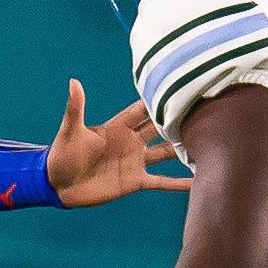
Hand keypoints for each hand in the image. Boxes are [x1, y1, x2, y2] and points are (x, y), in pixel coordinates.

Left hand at [43, 80, 191, 208]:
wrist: (57, 186)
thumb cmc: (61, 155)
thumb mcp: (70, 131)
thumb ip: (76, 108)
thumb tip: (73, 81)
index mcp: (118, 127)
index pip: (143, 109)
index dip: (159, 99)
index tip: (181, 86)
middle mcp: (131, 141)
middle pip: (160, 128)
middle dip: (179, 120)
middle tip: (205, 110)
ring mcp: (135, 161)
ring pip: (166, 152)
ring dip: (184, 149)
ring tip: (210, 141)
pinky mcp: (135, 181)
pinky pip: (161, 181)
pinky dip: (179, 183)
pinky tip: (198, 182)